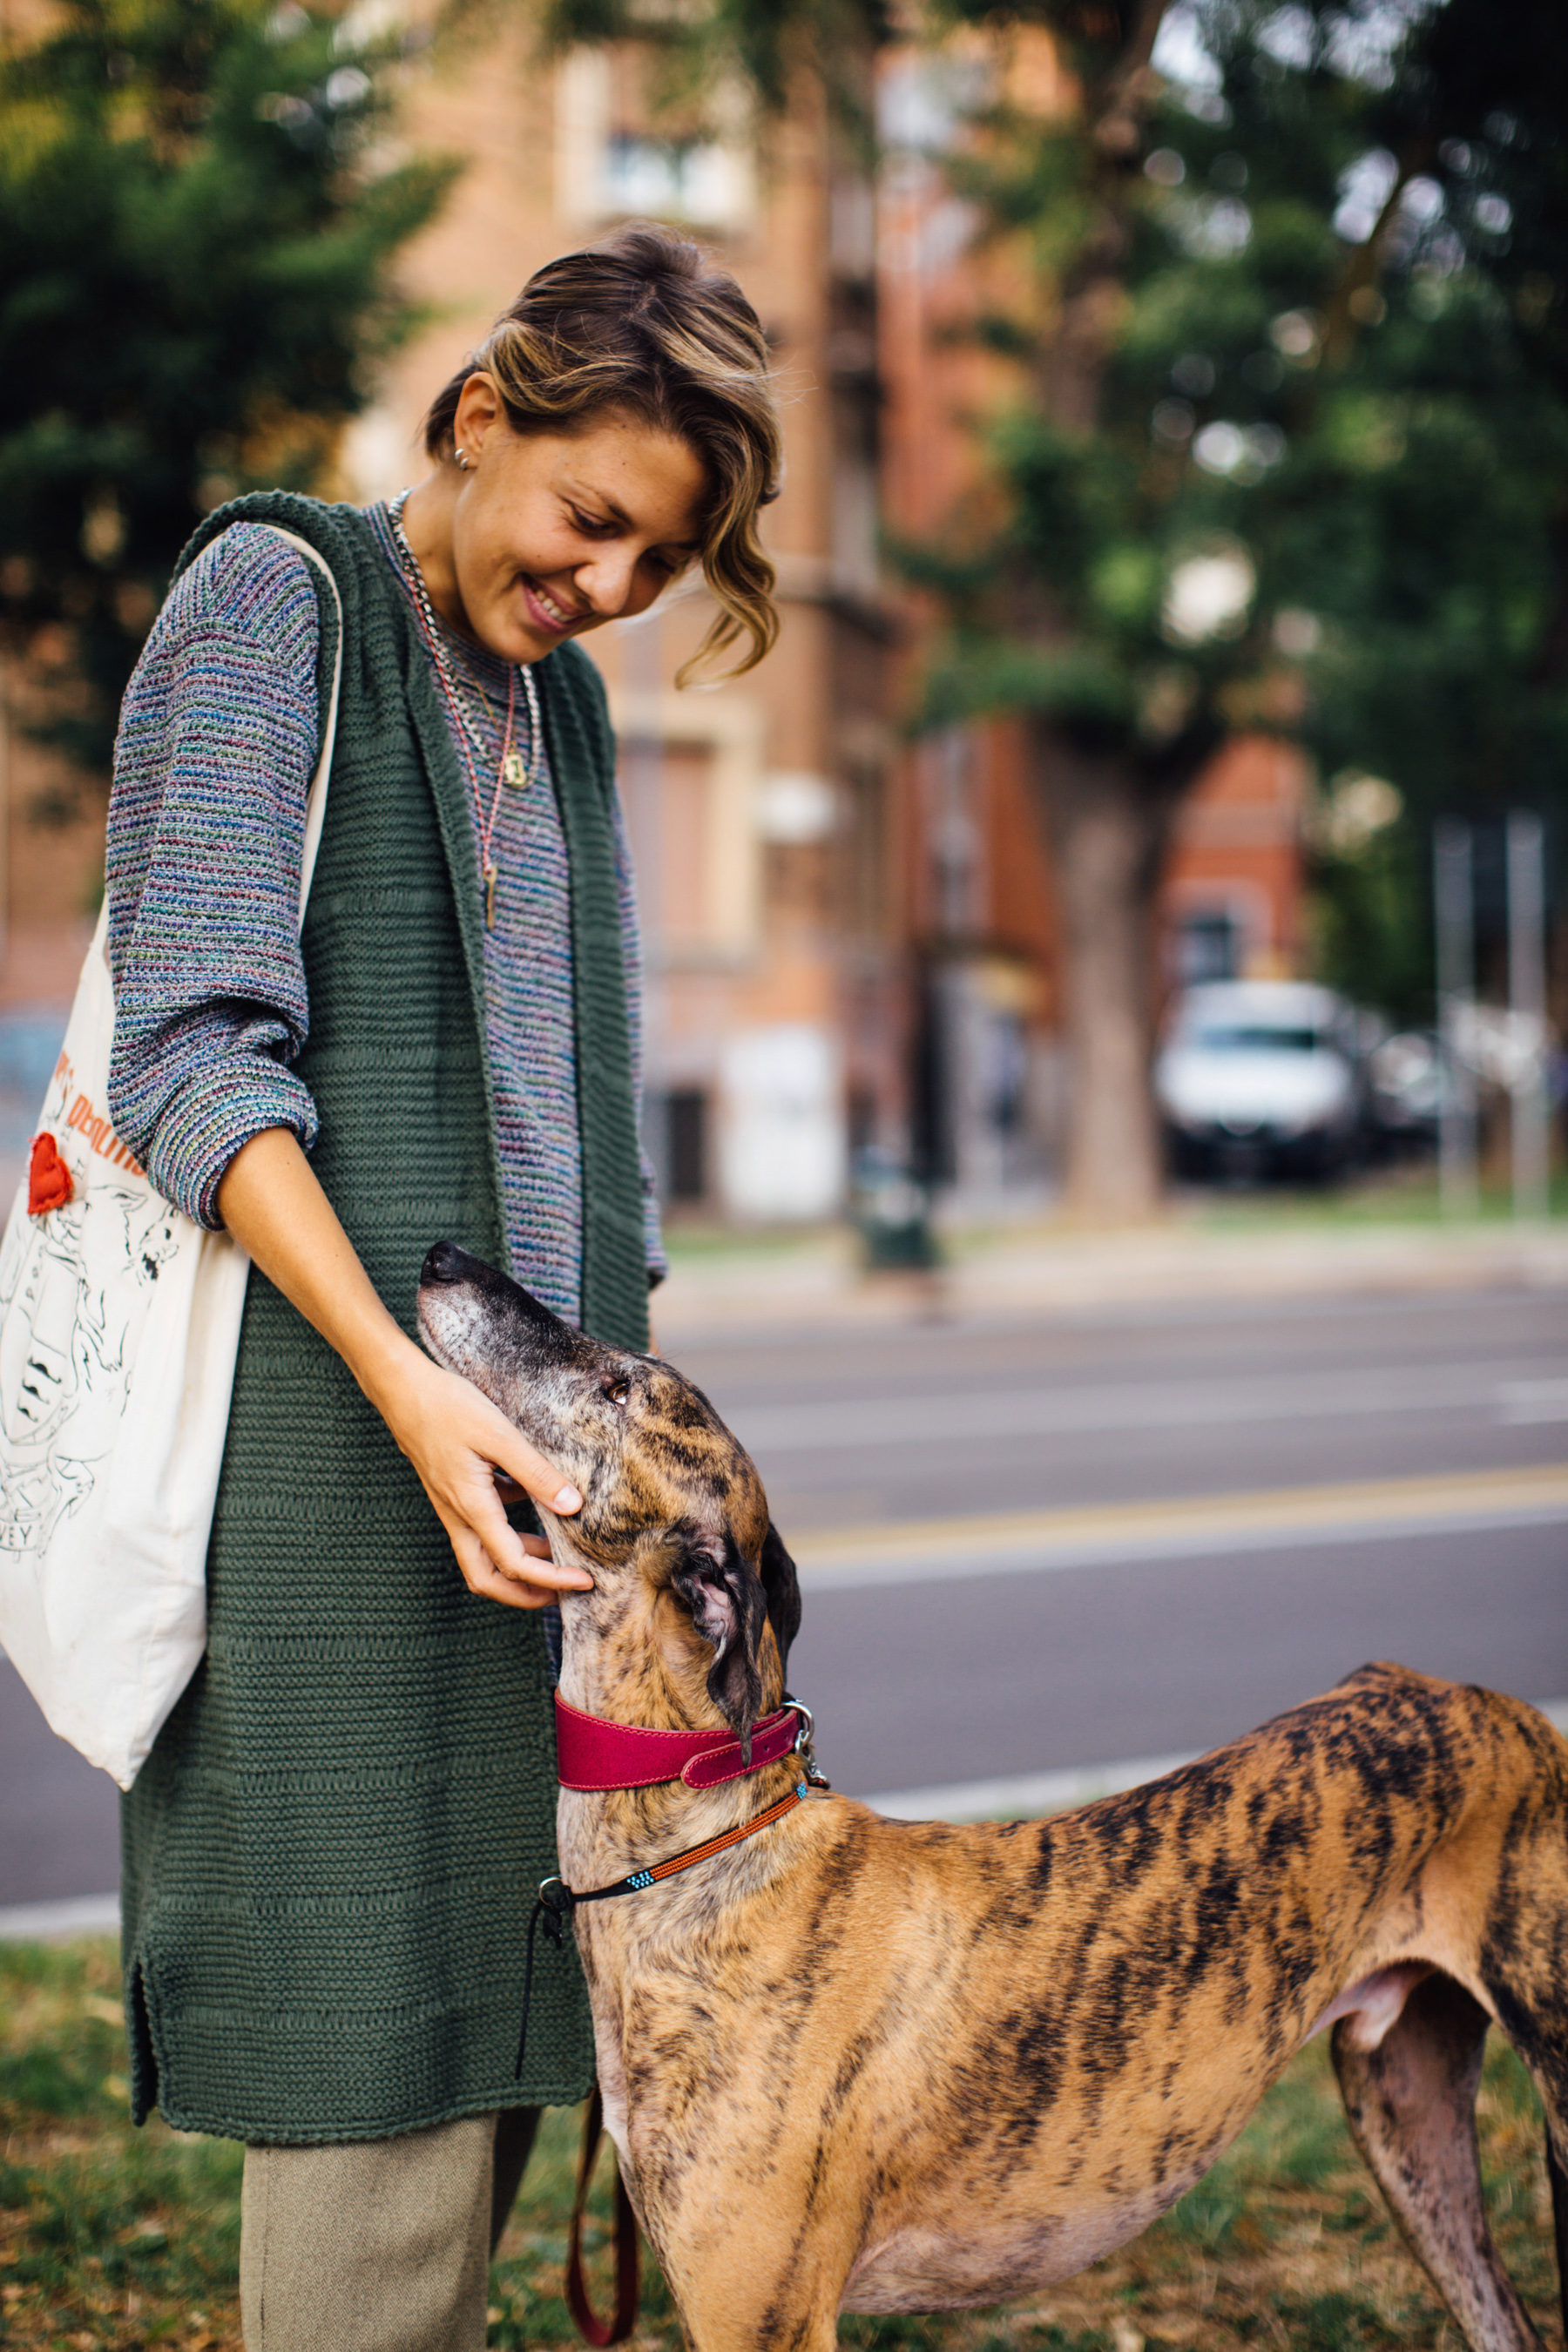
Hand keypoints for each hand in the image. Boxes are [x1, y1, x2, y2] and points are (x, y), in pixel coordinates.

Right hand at [371, 1346, 592, 1610]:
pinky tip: (536, 1502)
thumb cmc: (447, 1407)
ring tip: (558, 1553)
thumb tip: (572, 1506)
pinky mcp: (453, 1490)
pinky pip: (482, 1525)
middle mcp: (459, 1515)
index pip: (514, 1564)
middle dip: (525, 1594)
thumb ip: (537, 1472)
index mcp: (472, 1507)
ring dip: (519, 1563)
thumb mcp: (499, 1436)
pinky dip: (510, 1529)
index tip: (585, 1579)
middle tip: (564, 1590)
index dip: (551, 1579)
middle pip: (488, 1578)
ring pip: (484, 1554)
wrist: (402, 1388)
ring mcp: (453, 1505)